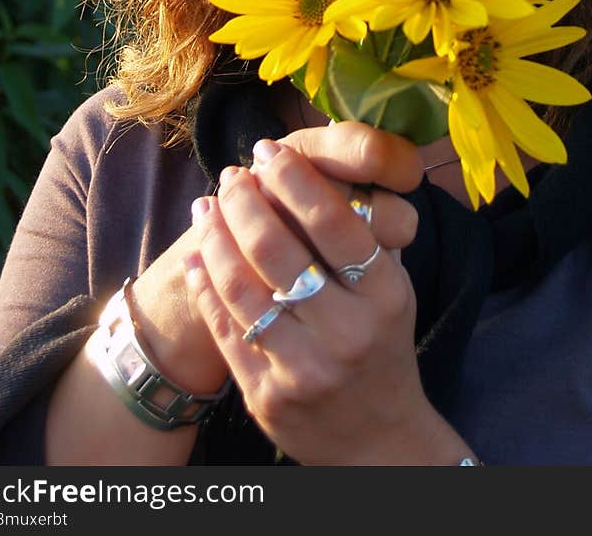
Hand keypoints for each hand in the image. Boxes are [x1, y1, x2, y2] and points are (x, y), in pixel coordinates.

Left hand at [184, 123, 452, 464]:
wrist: (379, 441)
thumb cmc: (382, 345)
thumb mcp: (394, 289)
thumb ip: (367, 235)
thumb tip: (320, 168)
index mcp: (384, 295)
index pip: (335, 222)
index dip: (295, 178)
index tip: (270, 149)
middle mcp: (347, 331)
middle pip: (278, 248)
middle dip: (244, 201)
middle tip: (231, 175)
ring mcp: (304, 367)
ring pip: (242, 286)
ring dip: (215, 236)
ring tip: (206, 206)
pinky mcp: (267, 395)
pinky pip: (225, 327)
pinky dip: (205, 285)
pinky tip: (197, 256)